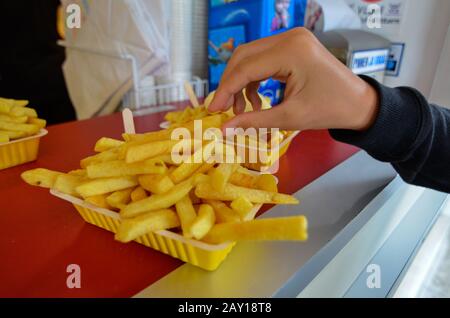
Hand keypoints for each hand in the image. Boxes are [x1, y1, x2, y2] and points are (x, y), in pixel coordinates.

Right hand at [208, 28, 378, 131]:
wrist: (359, 104)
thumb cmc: (329, 110)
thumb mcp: (289, 118)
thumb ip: (253, 121)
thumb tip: (224, 129)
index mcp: (291, 51)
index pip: (246, 67)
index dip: (225, 90)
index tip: (212, 110)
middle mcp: (289, 37)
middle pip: (244, 57)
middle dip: (230, 84)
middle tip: (222, 109)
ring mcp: (291, 39)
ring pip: (251, 58)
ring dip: (241, 83)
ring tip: (240, 110)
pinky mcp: (293, 46)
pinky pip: (263, 60)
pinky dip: (254, 80)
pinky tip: (255, 102)